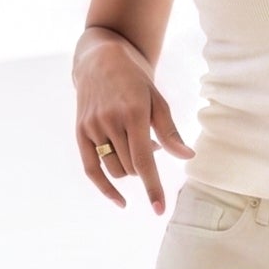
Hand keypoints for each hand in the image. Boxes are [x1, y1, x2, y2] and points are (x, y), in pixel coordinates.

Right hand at [73, 33, 192, 213]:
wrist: (101, 59)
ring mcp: (92, 126)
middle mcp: (110, 121)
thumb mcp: (157, 100)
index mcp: (133, 113)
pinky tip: (120, 200)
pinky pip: (91, 169)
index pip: (144, 160)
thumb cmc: (135, 80)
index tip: (159, 209)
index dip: (152, 187)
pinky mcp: (80, 131)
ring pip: (115, 169)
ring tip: (135, 146)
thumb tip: (188, 157)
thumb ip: (170, 131)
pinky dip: (105, 187)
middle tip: (150, 142)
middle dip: (145, 165)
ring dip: (130, 168)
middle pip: (131, 167)